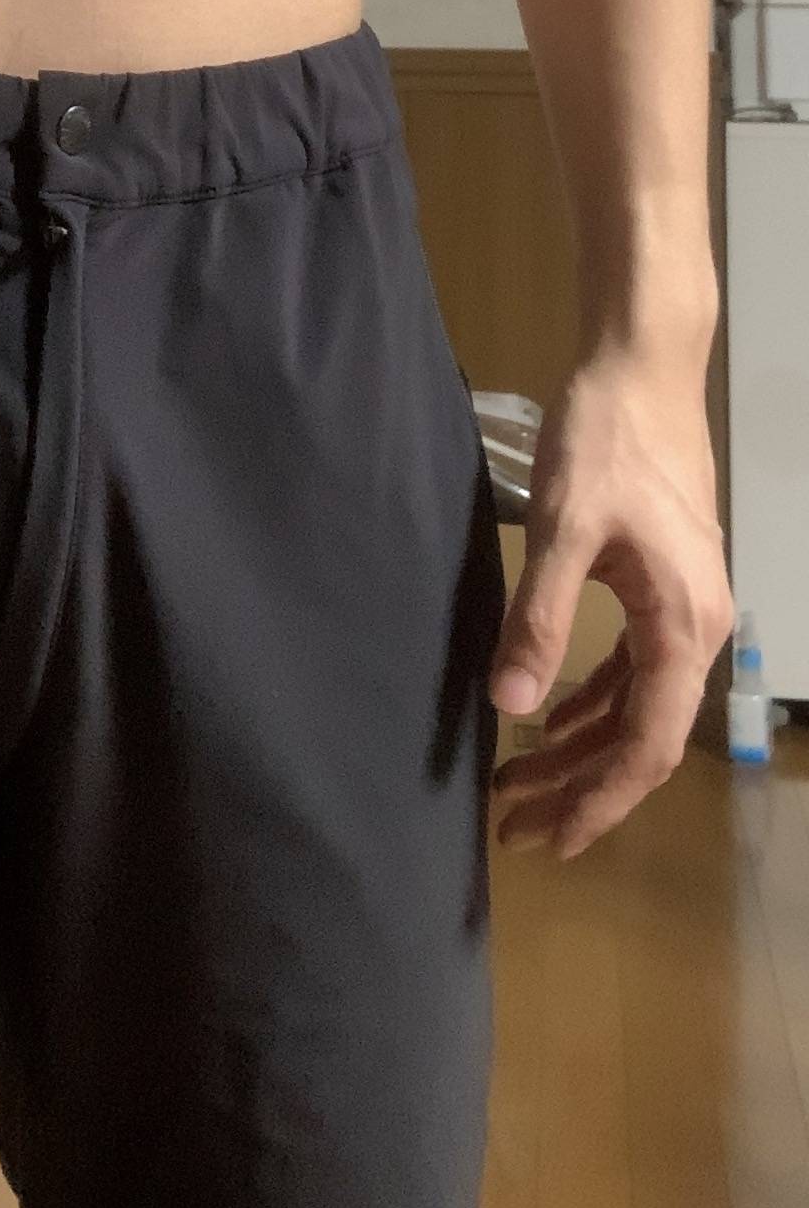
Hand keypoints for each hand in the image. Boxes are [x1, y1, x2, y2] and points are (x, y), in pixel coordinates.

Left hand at [487, 337, 734, 860]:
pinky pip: (633, 667)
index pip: (645, 746)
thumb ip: (540, 618)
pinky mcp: (663, 585)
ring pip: (635, 706)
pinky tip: (551, 717)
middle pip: (640, 737)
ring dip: (579, 748)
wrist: (644, 368)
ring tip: (517, 784)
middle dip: (579, 787)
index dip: (598, 801)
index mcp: (682, 628)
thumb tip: (511, 706)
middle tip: (514, 826)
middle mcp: (697, 630)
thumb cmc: (606, 440)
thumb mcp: (565, 528)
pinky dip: (592, 700)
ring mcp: (684, 608)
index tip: (550, 839)